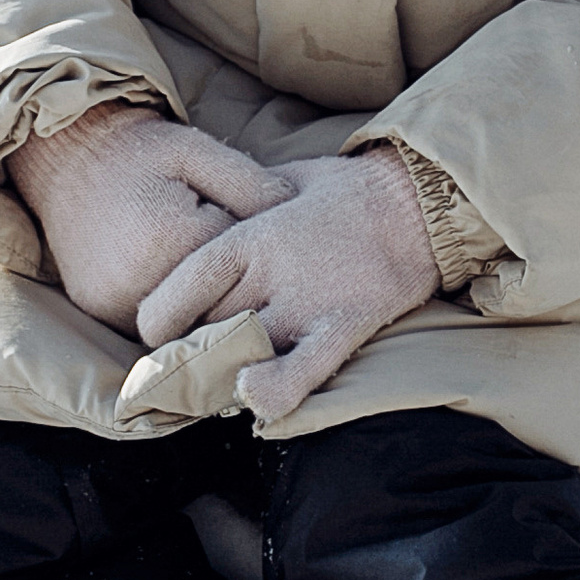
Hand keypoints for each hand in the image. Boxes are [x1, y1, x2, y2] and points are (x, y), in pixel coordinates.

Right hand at [6, 103, 296, 331]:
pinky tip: (182, 288)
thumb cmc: (141, 151)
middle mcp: (137, 279)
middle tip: (254, 275)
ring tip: (218, 282)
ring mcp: (112, 301)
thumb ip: (249, 183)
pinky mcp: (98, 310)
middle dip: (236, 292)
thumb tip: (294, 215)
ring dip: (203, 308)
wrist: (67, 157)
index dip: (261, 260)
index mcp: (169, 237)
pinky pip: (148, 326)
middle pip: (213, 307)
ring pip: (182, 324)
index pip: (239, 271)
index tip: (274, 252)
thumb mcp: (199, 150)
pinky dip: (170, 312)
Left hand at [134, 146, 439, 419]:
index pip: (178, 288)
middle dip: (195, 351)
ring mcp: (306, 301)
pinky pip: (302, 370)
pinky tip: (254, 396)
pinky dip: (274, 388)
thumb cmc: (347, 191)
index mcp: (248, 235)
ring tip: (218, 384)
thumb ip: (244, 210)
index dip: (159, 320)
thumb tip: (212, 221)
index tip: (159, 335)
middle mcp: (269, 271)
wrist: (420, 200)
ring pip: (240, 352)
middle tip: (192, 365)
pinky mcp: (344, 325)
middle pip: (207, 327)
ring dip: (223, 375)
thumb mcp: (280, 182)